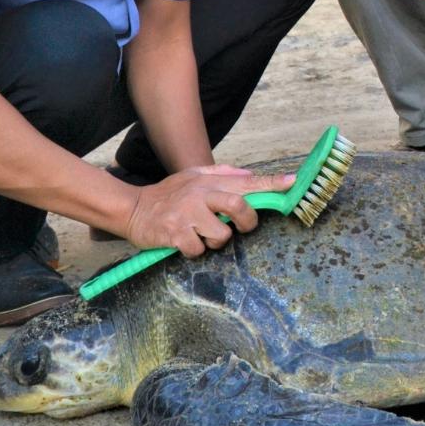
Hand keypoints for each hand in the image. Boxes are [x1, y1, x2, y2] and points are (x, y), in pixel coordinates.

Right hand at [122, 165, 296, 256]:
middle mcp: (200, 195)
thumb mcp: (193, 176)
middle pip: (239, 205)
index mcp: (208, 181)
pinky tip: (185, 243)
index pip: (246, 180)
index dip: (272, 183)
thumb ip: (222, 174)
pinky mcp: (175, 234)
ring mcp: (188, 215)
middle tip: (243, 227)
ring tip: (202, 235)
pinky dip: (196, 251)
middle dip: (248, 221)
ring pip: (221, 235)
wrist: (132, 208)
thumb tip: (249, 175)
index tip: (292, 183)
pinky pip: (199, 250)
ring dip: (216, 241)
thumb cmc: (168, 194)